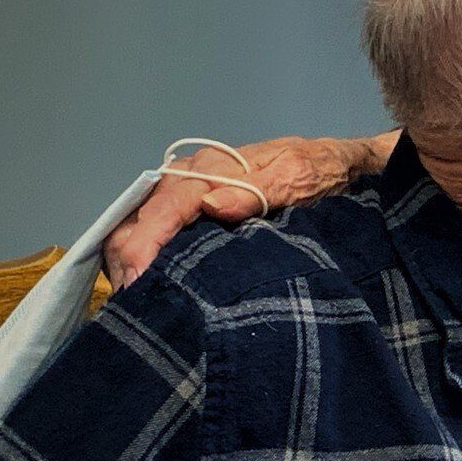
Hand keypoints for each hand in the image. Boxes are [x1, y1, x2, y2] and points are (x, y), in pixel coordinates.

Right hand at [103, 132, 397, 288]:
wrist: (333, 160)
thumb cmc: (318, 172)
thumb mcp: (299, 179)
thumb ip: (258, 193)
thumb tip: (212, 204)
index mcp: (214, 167)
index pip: (167, 208)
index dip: (146, 245)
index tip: (139, 281)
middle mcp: (192, 172)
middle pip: (142, 215)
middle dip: (128, 256)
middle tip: (132, 300)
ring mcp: (189, 183)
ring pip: (141, 218)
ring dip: (129, 254)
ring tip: (134, 295)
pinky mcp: (193, 197)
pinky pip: (155, 220)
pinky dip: (143, 247)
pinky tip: (146, 274)